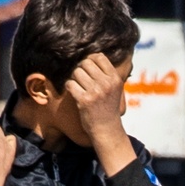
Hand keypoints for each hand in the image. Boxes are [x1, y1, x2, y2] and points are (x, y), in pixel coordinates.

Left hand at [67, 52, 135, 175]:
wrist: (107, 129)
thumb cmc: (108, 108)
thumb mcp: (114, 89)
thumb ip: (106, 73)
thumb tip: (91, 56)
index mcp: (115, 79)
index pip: (99, 57)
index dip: (90, 59)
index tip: (88, 68)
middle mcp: (106, 84)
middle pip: (85, 63)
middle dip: (81, 69)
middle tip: (82, 80)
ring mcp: (95, 92)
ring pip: (76, 72)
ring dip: (74, 78)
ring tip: (79, 87)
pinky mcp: (84, 100)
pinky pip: (70, 84)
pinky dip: (69, 87)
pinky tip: (75, 93)